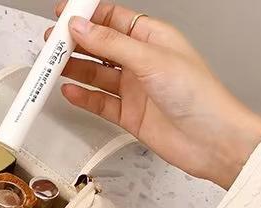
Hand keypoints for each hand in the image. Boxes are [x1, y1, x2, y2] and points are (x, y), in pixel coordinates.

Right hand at [48, 2, 260, 188]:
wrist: (209, 139)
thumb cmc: (197, 95)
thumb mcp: (150, 60)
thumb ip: (111, 44)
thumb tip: (82, 28)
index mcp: (152, 38)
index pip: (113, 19)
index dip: (87, 15)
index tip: (64, 15)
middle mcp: (142, 61)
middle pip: (100, 47)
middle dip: (75, 44)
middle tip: (51, 45)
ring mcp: (134, 88)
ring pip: (96, 75)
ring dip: (75, 71)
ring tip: (52, 68)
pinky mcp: (128, 114)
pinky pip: (98, 102)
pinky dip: (82, 97)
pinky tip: (69, 91)